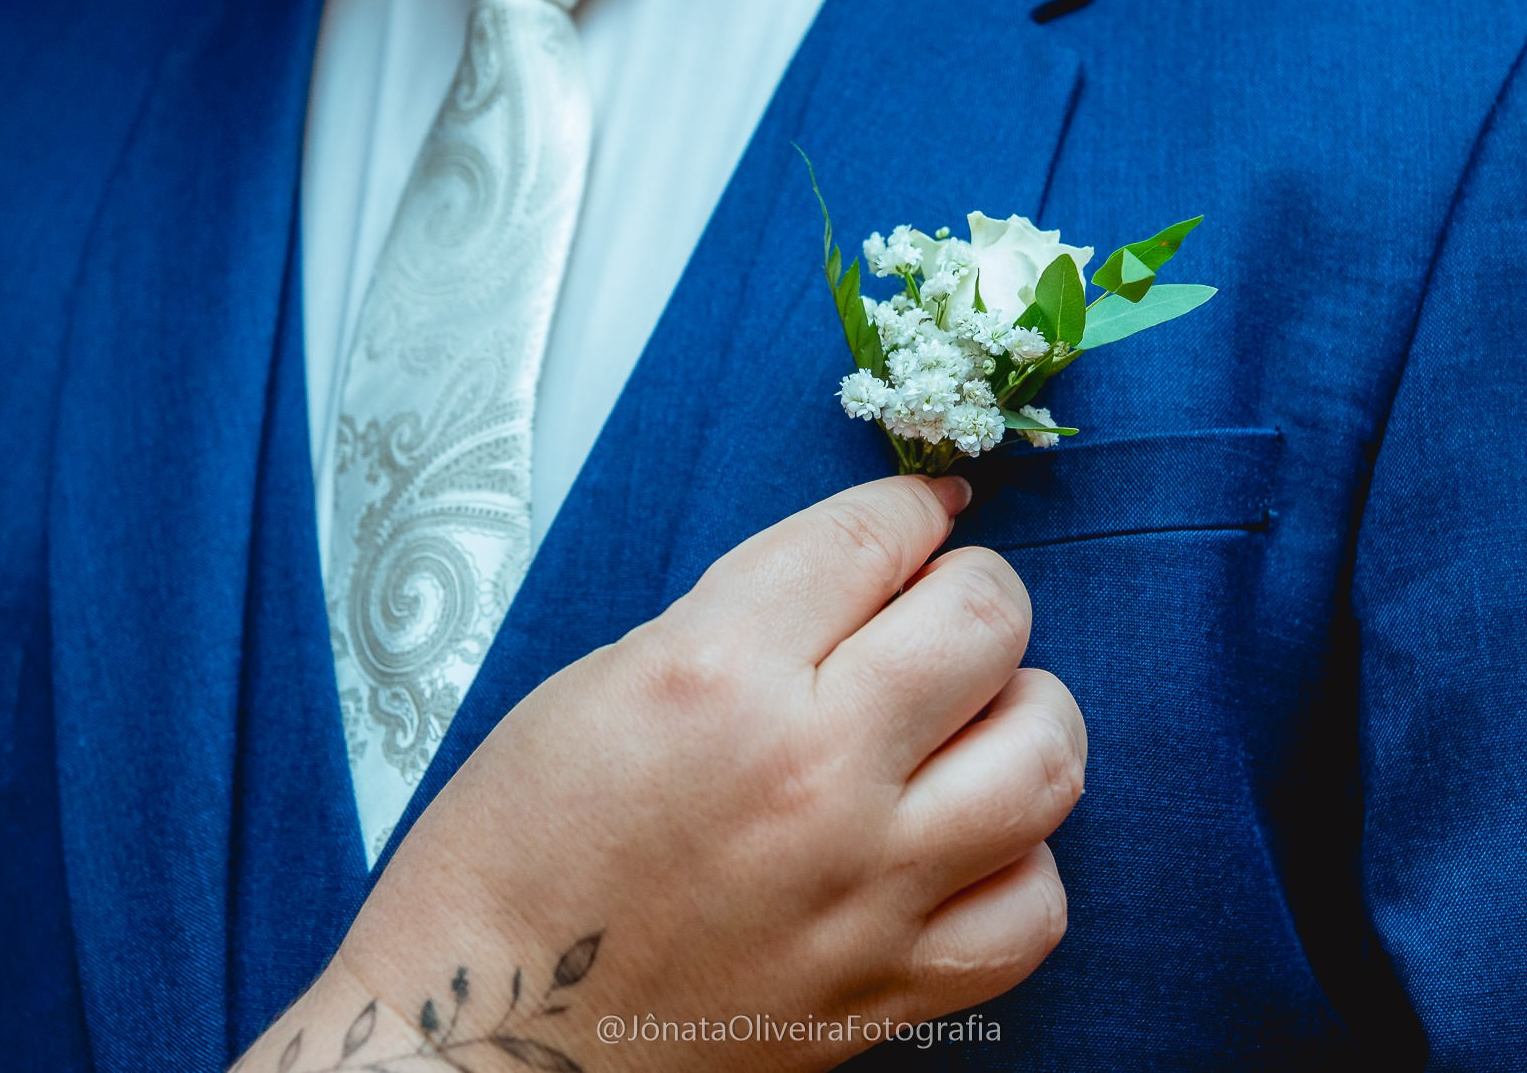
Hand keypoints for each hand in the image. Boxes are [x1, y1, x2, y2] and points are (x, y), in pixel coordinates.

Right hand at [236, 476, 1084, 1071]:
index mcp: (719, 672)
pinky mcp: (888, 986)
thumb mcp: (602, 681)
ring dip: (1022, 712)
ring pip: (1046, 756)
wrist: (481, 1039)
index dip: (905, 506)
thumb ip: (745, 615)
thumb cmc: (515, 856)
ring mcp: (866, 888)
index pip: (873, 536)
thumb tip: (866, 575)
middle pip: (988, 621)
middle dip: (976, 590)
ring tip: (971, 720)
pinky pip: (1033, 906)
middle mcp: (813, 772)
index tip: (917, 513)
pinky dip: (1018, 859)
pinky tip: (964, 842)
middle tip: (940, 609)